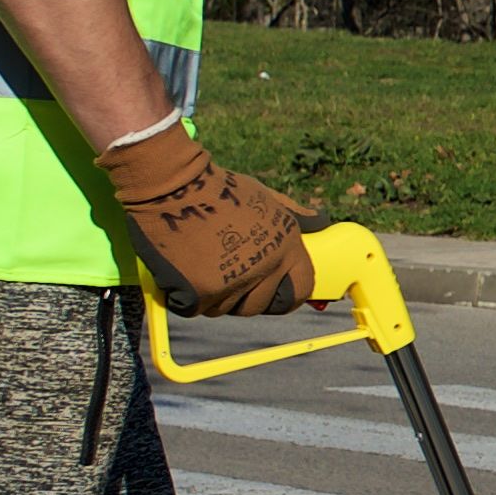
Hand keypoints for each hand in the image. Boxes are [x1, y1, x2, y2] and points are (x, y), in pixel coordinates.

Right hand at [103, 127, 318, 316]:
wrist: (173, 184)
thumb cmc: (219, 187)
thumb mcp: (267, 197)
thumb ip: (296, 215)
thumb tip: (322, 223)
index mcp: (286, 246)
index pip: (301, 288)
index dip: (289, 294)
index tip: (276, 295)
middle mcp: (265, 268)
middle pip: (260, 305)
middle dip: (246, 298)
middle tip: (227, 280)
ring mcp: (234, 282)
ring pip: (226, 309)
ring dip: (214, 297)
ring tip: (201, 266)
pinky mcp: (201, 292)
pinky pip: (196, 309)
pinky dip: (186, 297)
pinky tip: (181, 272)